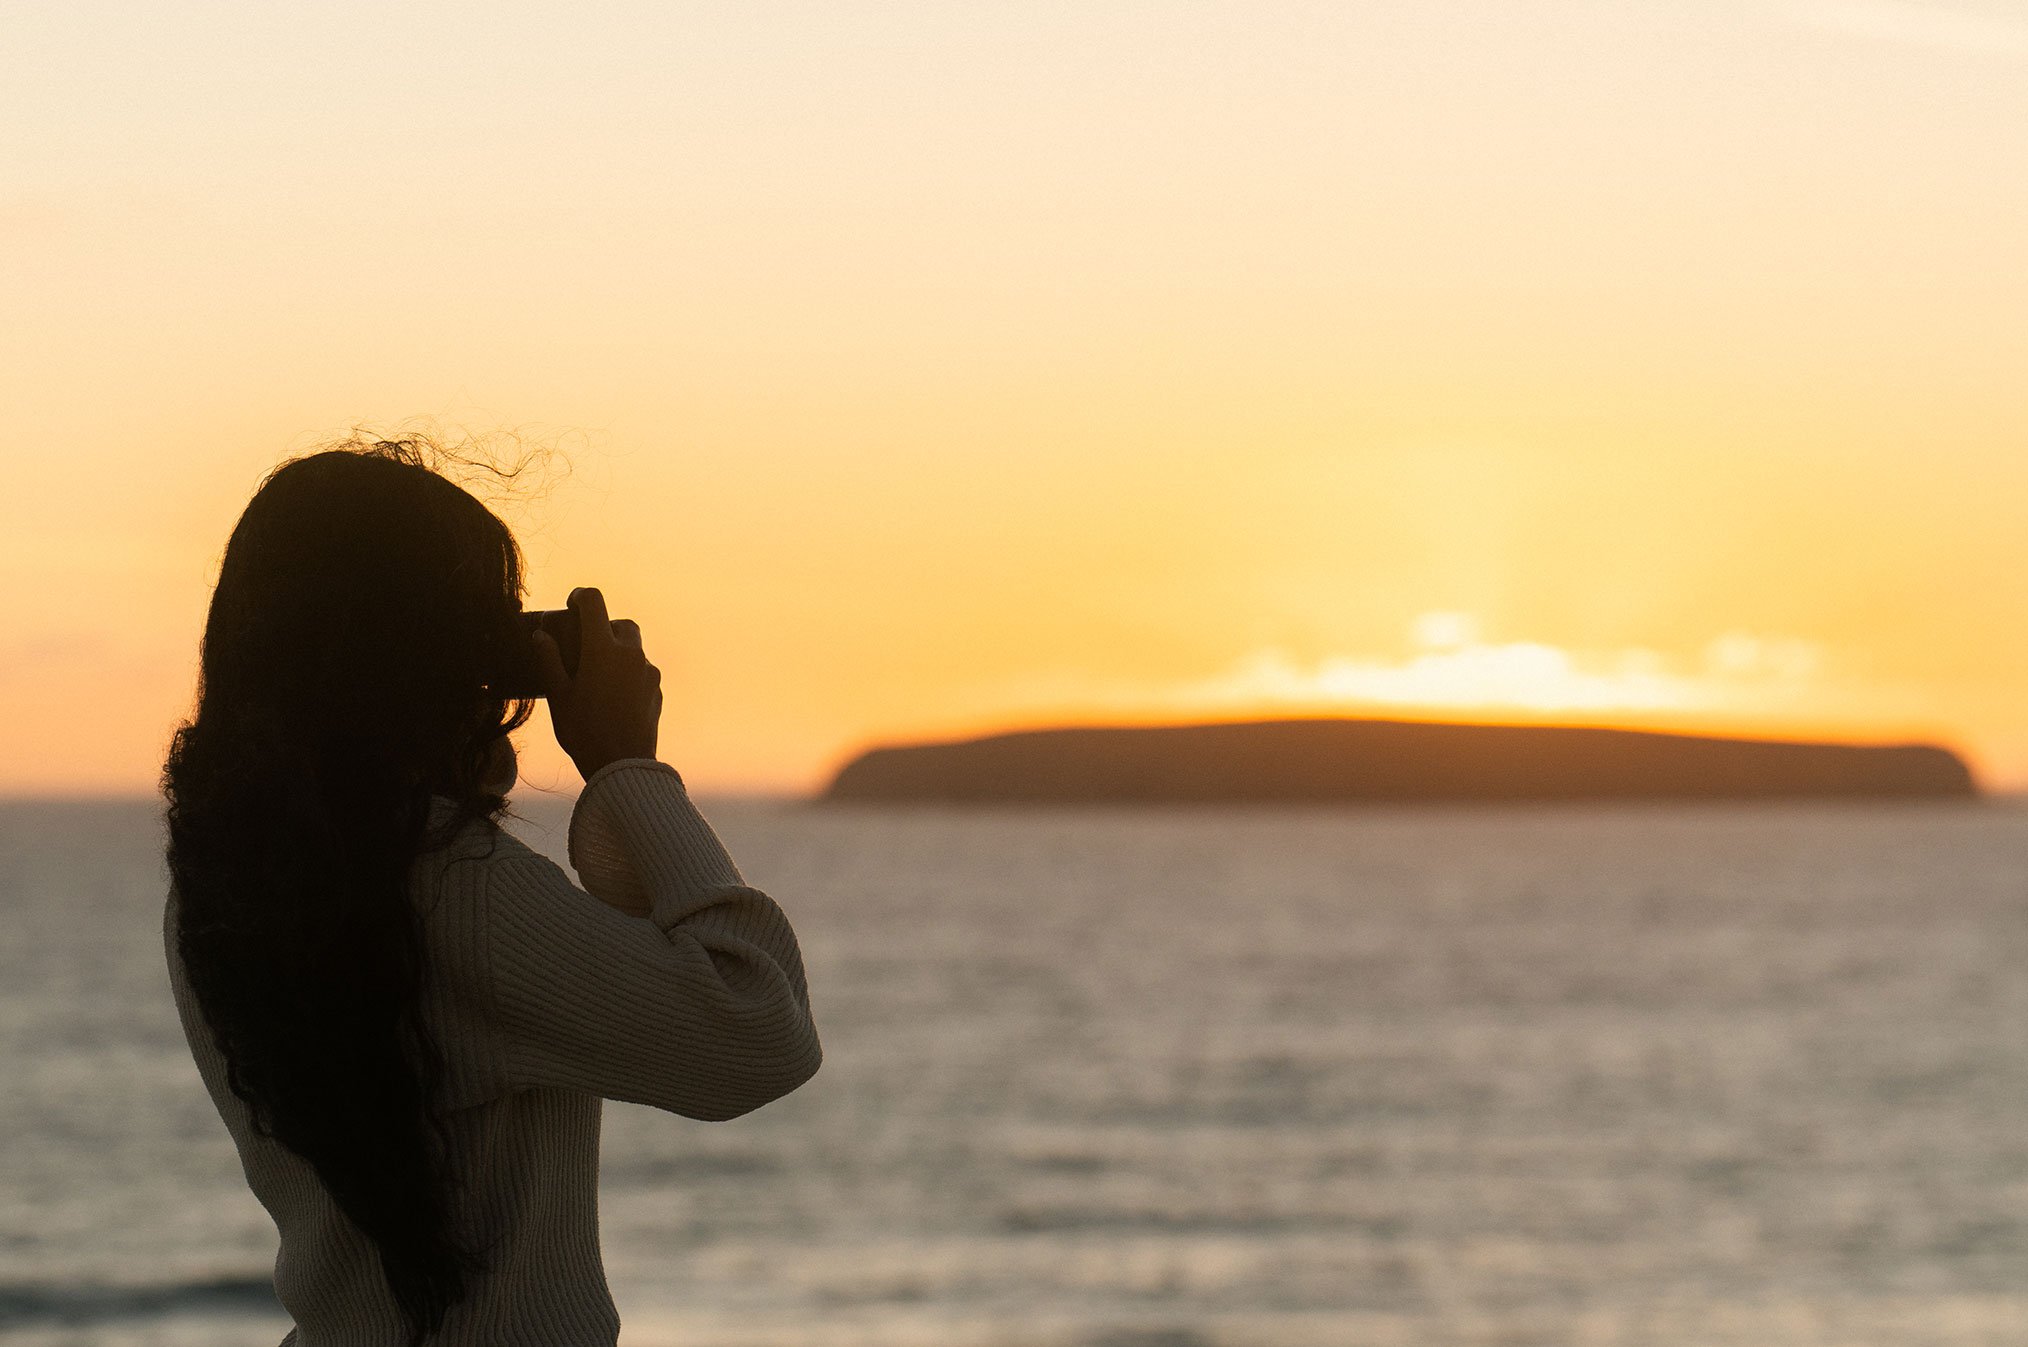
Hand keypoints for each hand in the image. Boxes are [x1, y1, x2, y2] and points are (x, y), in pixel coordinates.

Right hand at [533, 586, 662, 780]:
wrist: (623, 766)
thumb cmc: (584, 731)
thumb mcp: (558, 695)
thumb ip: (549, 660)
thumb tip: (541, 635)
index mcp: (604, 650)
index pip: (595, 602)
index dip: (581, 596)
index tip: (573, 603)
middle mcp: (632, 655)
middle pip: (623, 624)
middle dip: (605, 626)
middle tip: (586, 643)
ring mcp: (649, 674)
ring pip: (635, 650)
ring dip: (618, 652)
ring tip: (597, 675)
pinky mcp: (657, 692)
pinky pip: (642, 673)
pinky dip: (628, 674)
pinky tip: (612, 696)